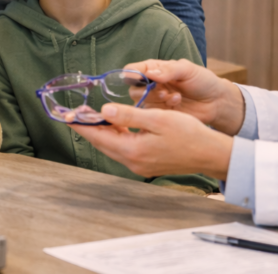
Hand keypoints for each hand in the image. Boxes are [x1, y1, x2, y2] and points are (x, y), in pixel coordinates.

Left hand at [70, 103, 233, 179]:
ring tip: (91, 116)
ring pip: (113, 146)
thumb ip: (129, 115)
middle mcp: (133, 162)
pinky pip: (124, 148)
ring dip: (102, 131)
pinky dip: (116, 136)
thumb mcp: (158, 119)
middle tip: (74, 114)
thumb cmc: (188, 134)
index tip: (66, 116)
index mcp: (133, 150)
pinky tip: (116, 124)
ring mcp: (140, 165)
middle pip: (103, 143)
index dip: (81, 125)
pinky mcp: (147, 164)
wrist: (210, 154)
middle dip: (88, 128)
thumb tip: (103, 111)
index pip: (99, 137)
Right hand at [128, 59, 245, 134]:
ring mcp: (155, 101)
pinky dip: (164, 108)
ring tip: (175, 97)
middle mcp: (151, 85)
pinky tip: (177, 102)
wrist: (215, 102)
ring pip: (141, 103)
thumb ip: (169, 70)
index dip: (131, 74)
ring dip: (156, 100)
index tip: (139, 79)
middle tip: (163, 91)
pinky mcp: (160, 114)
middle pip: (133, 89)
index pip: (132, 70)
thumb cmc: (202, 80)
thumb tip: (149, 73)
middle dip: (146, 91)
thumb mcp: (187, 69)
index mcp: (154, 69)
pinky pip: (152, 114)